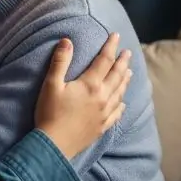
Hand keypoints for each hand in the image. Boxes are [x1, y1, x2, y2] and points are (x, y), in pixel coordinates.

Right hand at [35, 33, 130, 159]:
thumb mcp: (51, 84)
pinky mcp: (102, 126)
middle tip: (128, 52)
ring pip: (120, 93)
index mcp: (91, 84)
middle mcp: (102, 97)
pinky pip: (117, 113)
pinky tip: (123, 103)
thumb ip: (60, 61)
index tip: (116, 36)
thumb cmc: (50, 112)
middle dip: (122, 62)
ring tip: (130, 72)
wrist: (54, 144)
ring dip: (125, 80)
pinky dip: (121, 105)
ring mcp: (104, 113)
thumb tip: (67, 41)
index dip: (110, 46)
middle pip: (116, 75)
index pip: (104, 60)